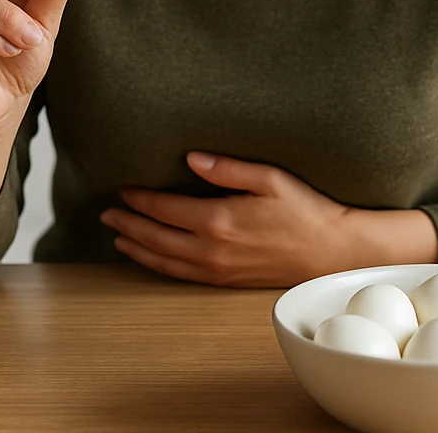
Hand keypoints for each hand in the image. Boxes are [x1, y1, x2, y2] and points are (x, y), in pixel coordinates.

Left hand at [99, 153, 437, 287]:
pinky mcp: (226, 280)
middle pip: (156, 237)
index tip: (122, 188)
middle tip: (106, 213)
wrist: (332, 251)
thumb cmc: (305, 210)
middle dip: (127, 224)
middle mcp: (212, 249)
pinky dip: (158, 265)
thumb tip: (190, 158)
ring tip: (117, 235)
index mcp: (219, 220)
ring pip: (164, 261)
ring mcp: (217, 269)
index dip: (139, 199)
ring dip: (137, 247)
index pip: (164, 209)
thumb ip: (227, 168)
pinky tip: (150, 256)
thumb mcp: (270, 178)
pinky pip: (181, 275)